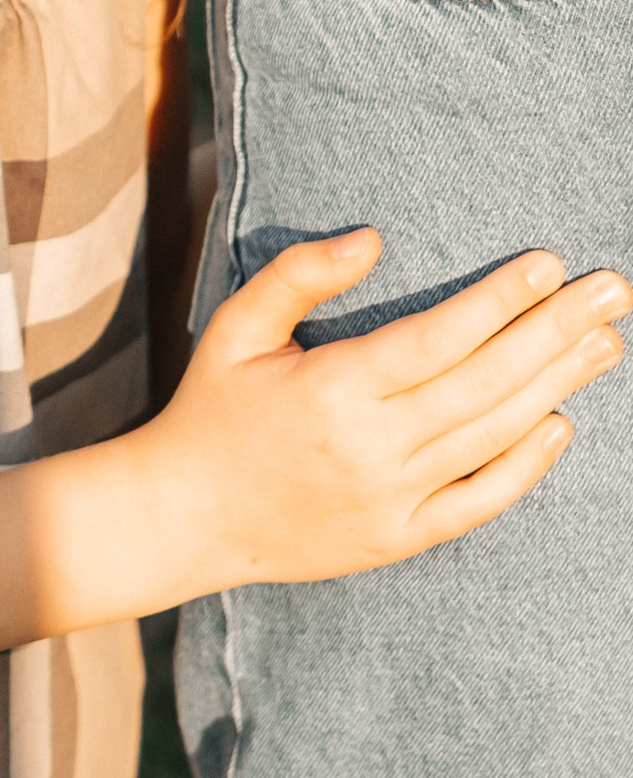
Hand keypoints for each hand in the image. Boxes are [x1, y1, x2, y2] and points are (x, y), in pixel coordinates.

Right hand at [142, 233, 629, 591]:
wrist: (186, 517)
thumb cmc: (213, 408)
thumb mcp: (235, 327)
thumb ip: (298, 275)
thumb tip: (372, 239)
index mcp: (333, 389)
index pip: (438, 337)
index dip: (498, 300)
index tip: (548, 264)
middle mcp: (372, 447)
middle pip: (485, 382)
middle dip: (555, 332)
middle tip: (612, 292)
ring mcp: (392, 499)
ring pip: (493, 435)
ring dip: (556, 385)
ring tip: (605, 343)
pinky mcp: (400, 538)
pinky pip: (479, 501)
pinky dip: (525, 465)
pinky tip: (560, 423)